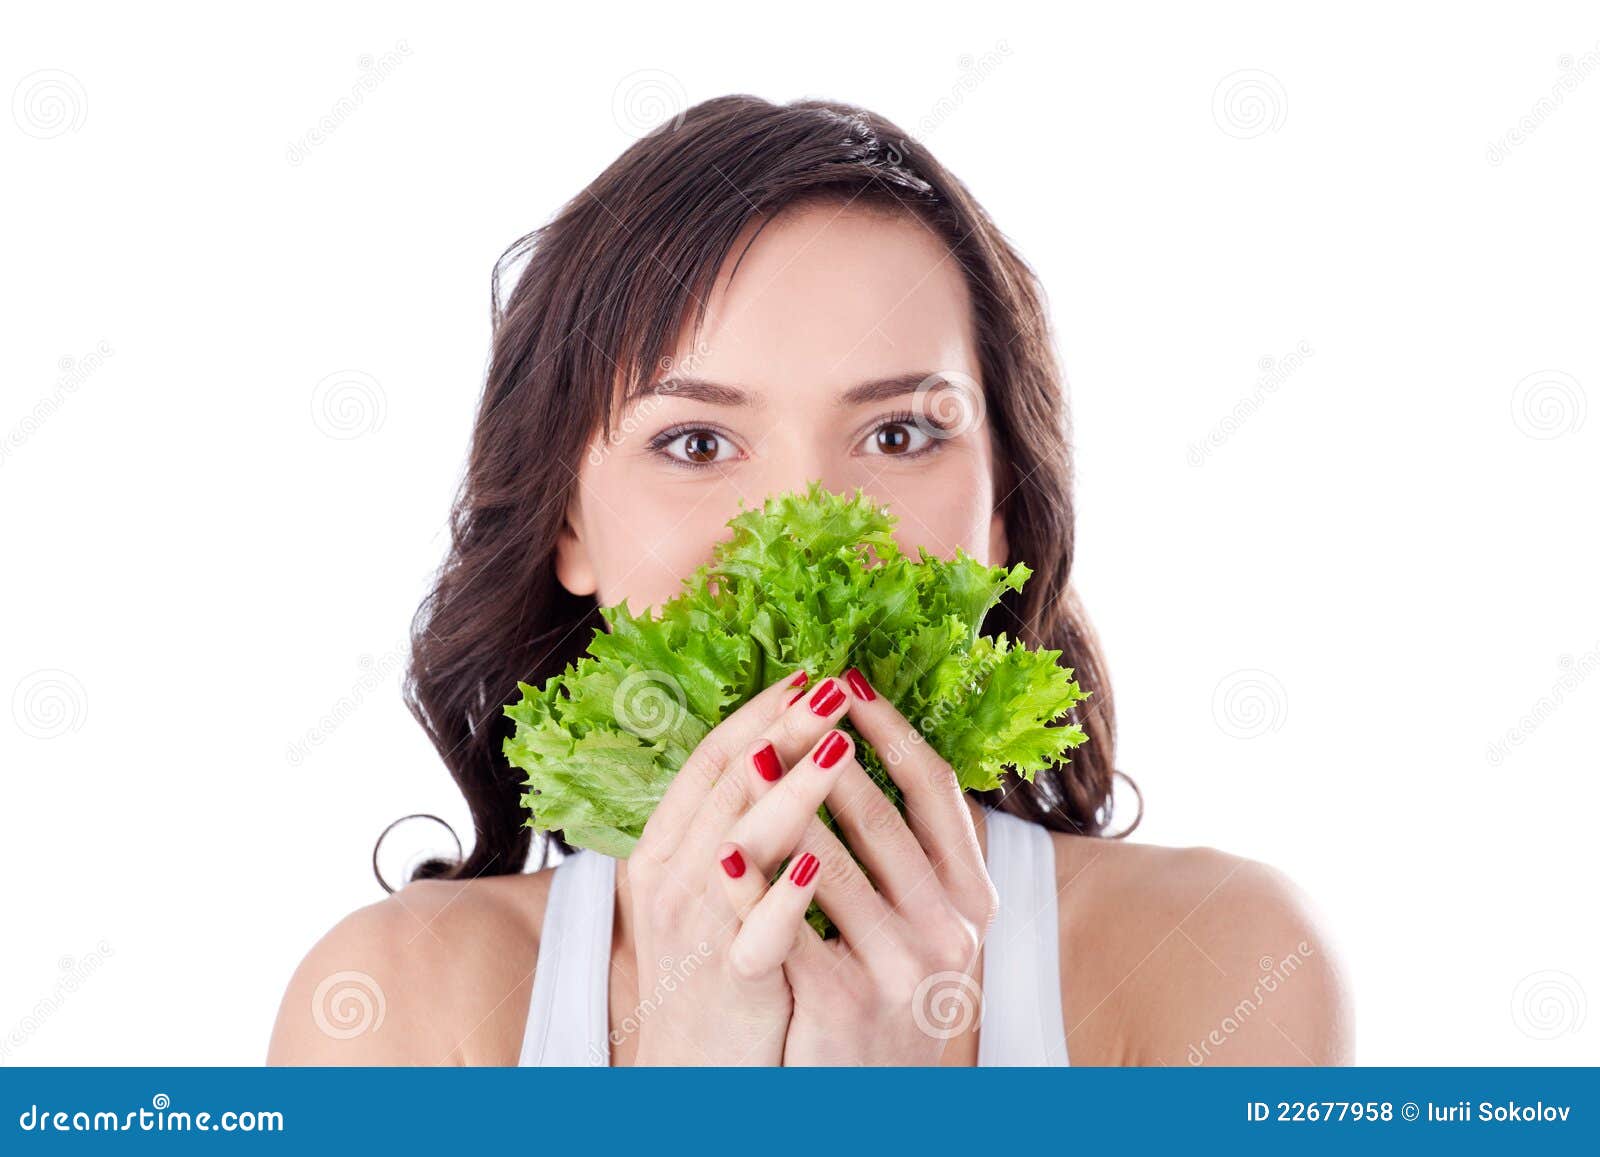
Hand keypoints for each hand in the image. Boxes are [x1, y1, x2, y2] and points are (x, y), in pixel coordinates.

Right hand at [624, 669, 855, 1064]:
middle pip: (727, 786)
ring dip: (793, 792)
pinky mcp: (725, 981)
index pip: (712, 760)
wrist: (689, 1070)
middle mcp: (668, 877)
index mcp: (664, 846)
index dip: (759, 712)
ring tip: (839, 744)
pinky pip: (754, 934)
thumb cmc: (709, 967)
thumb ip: (730, 822)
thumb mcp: (706, 884)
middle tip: (831, 683)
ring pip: (740, 844)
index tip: (807, 672)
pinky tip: (817, 865)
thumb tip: (779, 751)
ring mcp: (693, 929)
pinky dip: (783, 898)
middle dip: (784, 729)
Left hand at [717, 668, 998, 1064]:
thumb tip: (861, 744)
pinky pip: (795, 935)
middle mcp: (951, 931)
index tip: (851, 679)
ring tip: (748, 756)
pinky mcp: (849, 1008)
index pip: (937, 791)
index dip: (893, 728)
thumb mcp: (923, 924)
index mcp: (971, 897)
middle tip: (791, 699)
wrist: (871, 1100)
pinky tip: (725, 854)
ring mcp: (904, 971)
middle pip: (884, 819)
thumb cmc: (888, 993)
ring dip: (788, 806)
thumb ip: (908, 851)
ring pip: (836, 869)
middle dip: (829, 752)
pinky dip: (759, 890)